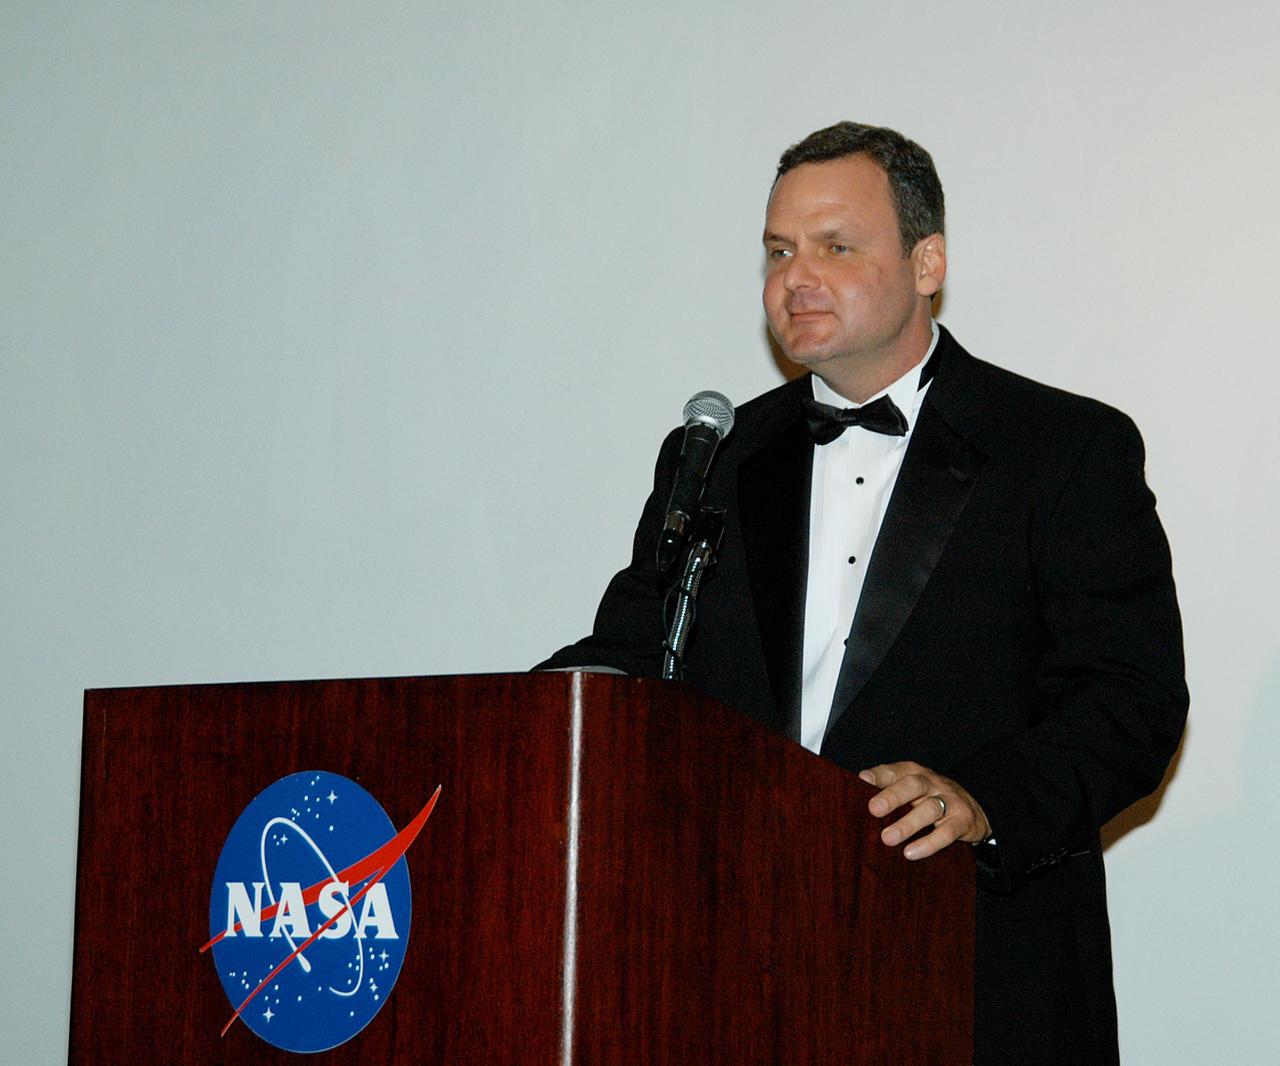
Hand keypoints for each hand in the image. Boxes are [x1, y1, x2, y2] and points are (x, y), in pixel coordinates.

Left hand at [858, 761, 990, 860]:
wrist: (974, 810)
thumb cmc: (929, 799)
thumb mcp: (910, 791)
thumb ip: (886, 791)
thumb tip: (851, 797)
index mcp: (914, 773)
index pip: (895, 771)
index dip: (879, 775)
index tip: (862, 781)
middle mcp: (932, 783)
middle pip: (913, 785)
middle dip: (893, 796)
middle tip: (874, 809)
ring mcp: (950, 801)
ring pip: (930, 808)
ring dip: (908, 823)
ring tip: (888, 838)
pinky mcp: (962, 821)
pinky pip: (947, 832)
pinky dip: (929, 843)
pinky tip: (911, 852)